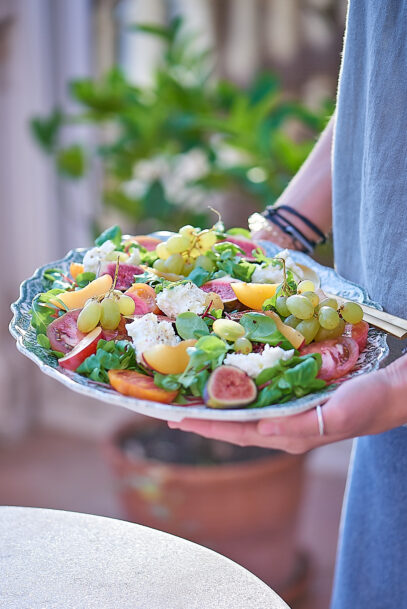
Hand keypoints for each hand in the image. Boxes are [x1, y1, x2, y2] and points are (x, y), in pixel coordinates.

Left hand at [168, 363, 406, 453]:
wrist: (388, 393)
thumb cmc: (366, 405)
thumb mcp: (335, 417)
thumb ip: (298, 426)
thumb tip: (260, 430)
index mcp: (288, 434)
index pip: (237, 432)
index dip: (205, 427)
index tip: (176, 420)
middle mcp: (282, 425)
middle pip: (233, 424)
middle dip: (202, 419)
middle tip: (170, 411)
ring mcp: (287, 412)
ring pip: (243, 410)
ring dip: (216, 405)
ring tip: (190, 399)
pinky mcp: (294, 397)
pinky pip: (258, 395)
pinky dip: (237, 391)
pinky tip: (227, 383)